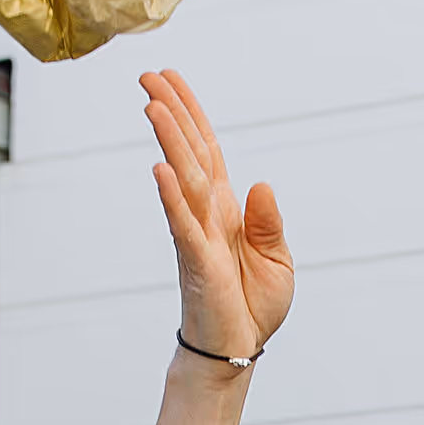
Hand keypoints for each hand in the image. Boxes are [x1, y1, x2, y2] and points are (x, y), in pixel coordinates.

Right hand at [142, 67, 293, 362]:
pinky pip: (184, 225)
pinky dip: (173, 198)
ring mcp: (199, 236)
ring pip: (184, 181)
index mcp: (227, 209)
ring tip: (154, 106)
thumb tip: (261, 184)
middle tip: (147, 75)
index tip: (170, 78)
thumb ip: (268, 222)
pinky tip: (161, 170)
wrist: (238, 348)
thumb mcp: (276, 259)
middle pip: (190, 154)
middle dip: (171, 113)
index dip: (192, 113)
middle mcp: (208, 215)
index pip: (208, 150)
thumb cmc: (253, 305)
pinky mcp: (198, 263)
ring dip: (170, 143)